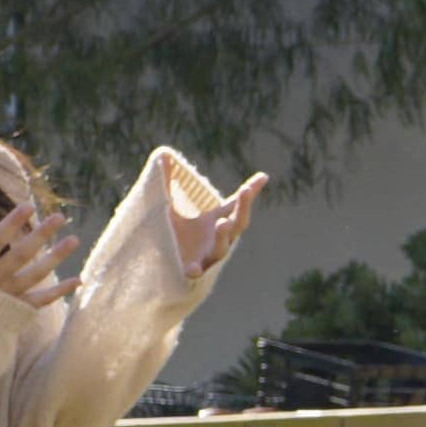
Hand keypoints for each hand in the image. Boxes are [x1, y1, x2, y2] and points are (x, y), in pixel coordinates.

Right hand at [0, 182, 71, 310]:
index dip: (11, 224)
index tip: (28, 205)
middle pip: (20, 255)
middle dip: (41, 236)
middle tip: (60, 217)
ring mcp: (5, 294)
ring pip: (34, 276)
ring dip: (55, 259)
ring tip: (74, 239)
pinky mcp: (15, 308)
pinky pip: (40, 300)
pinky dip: (59, 292)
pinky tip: (78, 279)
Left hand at [162, 165, 268, 289]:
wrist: (164, 264)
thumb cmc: (173, 233)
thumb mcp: (169, 204)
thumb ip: (168, 181)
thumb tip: (164, 154)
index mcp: (217, 220)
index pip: (237, 205)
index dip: (249, 192)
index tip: (262, 177)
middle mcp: (219, 238)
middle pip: (238, 223)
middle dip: (243, 208)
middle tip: (244, 191)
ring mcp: (209, 256)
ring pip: (222, 247)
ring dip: (224, 235)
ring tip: (222, 223)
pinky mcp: (194, 270)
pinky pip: (198, 272)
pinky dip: (196, 270)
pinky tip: (190, 268)